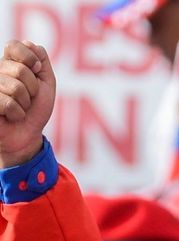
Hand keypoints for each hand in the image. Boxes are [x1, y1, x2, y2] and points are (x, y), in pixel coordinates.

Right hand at [0, 40, 55, 166]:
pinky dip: (17, 113)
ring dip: (25, 103)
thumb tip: (31, 43)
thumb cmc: (35, 109)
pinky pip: (7, 103)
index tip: (36, 71)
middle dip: (33, 88)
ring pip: (15, 87)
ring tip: (20, 108)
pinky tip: (12, 116)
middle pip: (21, 70)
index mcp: (8, 63)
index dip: (30, 59)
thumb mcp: (46, 83)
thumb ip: (41, 61)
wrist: (28, 134)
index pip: (14, 45)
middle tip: (28, 98)